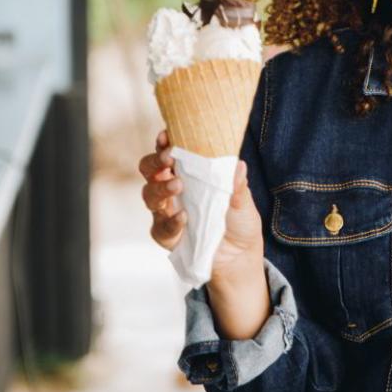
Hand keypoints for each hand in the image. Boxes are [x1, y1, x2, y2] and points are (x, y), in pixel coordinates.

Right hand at [137, 128, 264, 279]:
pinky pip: (160, 225)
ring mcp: (165, 211)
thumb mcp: (242, 202)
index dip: (163, 142)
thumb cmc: (238, 221)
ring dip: (161, 187)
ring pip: (149, 194)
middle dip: (155, 161)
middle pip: (148, 169)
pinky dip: (171, 221)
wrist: (239, 256)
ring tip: (178, 185)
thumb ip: (237, 185)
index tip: (166, 135)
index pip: (169, 152)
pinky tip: (183, 218)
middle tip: (169, 159)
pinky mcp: (165, 235)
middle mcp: (171, 189)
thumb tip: (239, 165)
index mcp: (187, 173)